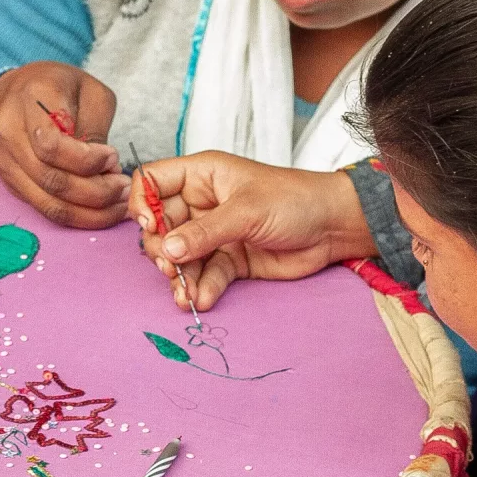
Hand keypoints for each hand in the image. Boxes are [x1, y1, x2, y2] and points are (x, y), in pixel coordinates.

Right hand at [0, 61, 130, 228]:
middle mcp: (8, 131)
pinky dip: (75, 215)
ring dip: (88, 212)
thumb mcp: (89, 91)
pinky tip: (98, 210)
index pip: (52, 145)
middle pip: (51, 180)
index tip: (113, 156)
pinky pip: (42, 208)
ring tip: (117, 204)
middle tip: (123, 188)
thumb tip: (105, 172)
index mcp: (31, 99)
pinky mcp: (8, 180)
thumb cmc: (57, 87)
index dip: (87, 161)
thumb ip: (96, 127)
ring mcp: (4, 159)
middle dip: (95, 192)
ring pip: (47, 203)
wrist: (12, 91)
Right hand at [128, 152, 374, 310]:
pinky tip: (202, 300)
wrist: (333, 228)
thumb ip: (205, 232)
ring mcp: (214, 233)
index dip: (143, 203)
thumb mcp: (247, 210)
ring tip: (185, 294)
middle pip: (161, 226)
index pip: (153, 181)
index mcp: (202, 176)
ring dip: (179, 277)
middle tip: (170, 266)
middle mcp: (202, 203)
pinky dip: (200, 289)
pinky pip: (203, 275)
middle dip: (162, 249)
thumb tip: (169, 249)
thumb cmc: (295, 200)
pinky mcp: (229, 260)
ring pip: (180, 256)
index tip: (150, 226)